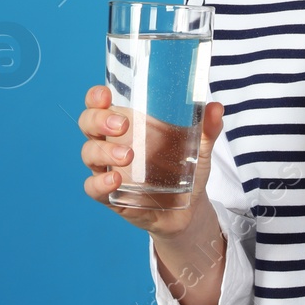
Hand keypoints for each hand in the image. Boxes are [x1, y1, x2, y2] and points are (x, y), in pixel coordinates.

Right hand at [78, 83, 225, 240]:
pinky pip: (93, 187)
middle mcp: (112, 143)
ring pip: (89, 153)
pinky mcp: (111, 195)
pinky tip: (115, 180)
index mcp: (128, 124)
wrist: (188, 209)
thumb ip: (207, 127)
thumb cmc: (185, 169)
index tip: (106, 95)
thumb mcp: (199, 147)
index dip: (96, 97)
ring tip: (127, 156)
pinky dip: (99, 183)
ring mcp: (109, 169)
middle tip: (121, 125)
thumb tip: (216, 107)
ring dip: (103, 152)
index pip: (99, 104)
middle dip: (98, 120)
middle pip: (88, 124)